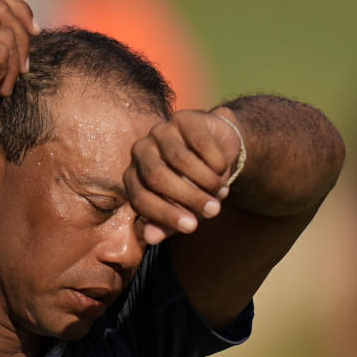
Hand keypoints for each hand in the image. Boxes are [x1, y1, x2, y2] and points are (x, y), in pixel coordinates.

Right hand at [0, 0, 40, 146]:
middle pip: (0, 6)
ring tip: (4, 84)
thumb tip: (27, 23)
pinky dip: (7, 73)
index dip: (18, 7)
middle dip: (23, 35)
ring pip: (6, 33)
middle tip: (23, 66)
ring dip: (14, 62)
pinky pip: (2, 51)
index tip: (33, 30)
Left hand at [123, 108, 243, 244]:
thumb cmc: (194, 185)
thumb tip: (151, 239)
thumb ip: (166, 223)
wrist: (218, 150)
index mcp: (134, 177)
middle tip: (213, 211)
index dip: (165, 215)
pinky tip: (223, 168)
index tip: (192, 227)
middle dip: (188, 198)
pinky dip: (214, 160)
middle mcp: (140, 152)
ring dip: (205, 180)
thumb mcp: (182, 208)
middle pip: (157, 177)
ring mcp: (160, 131)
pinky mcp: (182, 118)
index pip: (140, 199)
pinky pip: (198, 141)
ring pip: (179, 159)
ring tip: (222, 192)